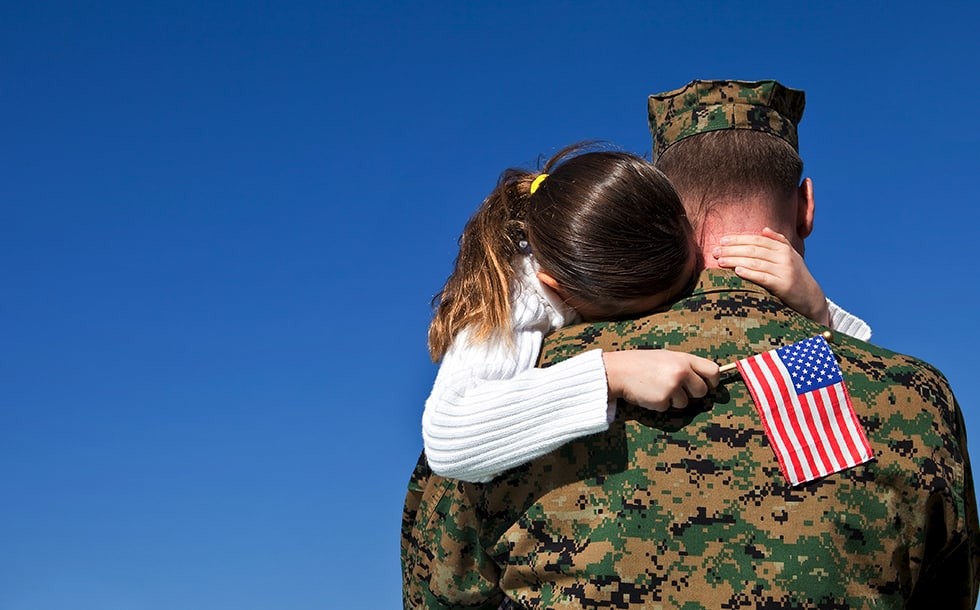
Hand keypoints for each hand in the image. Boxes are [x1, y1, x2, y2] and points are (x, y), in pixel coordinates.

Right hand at [602, 350, 719, 411]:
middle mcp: (681, 372)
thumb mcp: (666, 357)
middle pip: (702, 391)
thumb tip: (705, 379)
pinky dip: (660, 404)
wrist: (618, 370)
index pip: (713, 371)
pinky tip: (649, 394)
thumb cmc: (642, 363)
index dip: (713, 381)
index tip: (708, 385)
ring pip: (685, 403)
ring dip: (674, 400)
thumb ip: (685, 365)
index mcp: (684, 359)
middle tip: (677, 389)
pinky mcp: (663, 400)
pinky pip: (669, 408)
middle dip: (692, 394)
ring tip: (658, 388)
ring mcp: (672, 386)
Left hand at [712, 227, 829, 325]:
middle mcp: (785, 257)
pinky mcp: (784, 286)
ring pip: (756, 262)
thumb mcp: (791, 256)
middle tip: (715, 251)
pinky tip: (737, 271)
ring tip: (720, 261)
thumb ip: (778, 241)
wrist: (811, 298)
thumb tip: (764, 229)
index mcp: (784, 248)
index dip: (739, 239)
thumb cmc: (795, 276)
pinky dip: (750, 273)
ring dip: (736, 260)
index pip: (757, 240)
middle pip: (754, 250)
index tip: (722, 240)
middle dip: (732, 249)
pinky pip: (764, 278)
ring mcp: (785, 271)